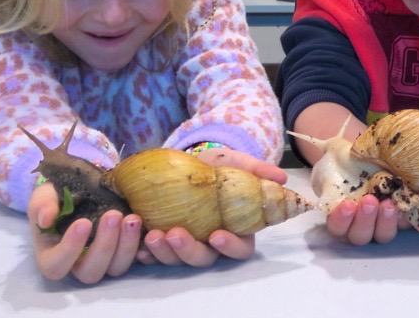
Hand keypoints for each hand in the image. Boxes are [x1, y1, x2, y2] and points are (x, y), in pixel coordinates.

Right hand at [28, 183, 142, 282]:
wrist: (82, 188)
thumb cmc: (58, 196)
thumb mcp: (45, 195)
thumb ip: (42, 205)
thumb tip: (47, 218)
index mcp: (53, 255)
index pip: (56, 266)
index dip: (69, 250)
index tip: (83, 222)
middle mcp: (79, 264)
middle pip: (91, 272)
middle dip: (104, 245)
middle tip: (113, 215)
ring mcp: (105, 261)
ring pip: (117, 268)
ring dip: (127, 244)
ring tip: (133, 218)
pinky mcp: (126, 253)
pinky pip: (138, 260)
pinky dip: (145, 248)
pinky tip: (150, 230)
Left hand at [134, 147, 288, 265]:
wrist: (179, 159)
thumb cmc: (213, 165)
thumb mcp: (234, 162)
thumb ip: (256, 169)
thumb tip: (281, 179)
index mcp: (234, 228)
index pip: (240, 249)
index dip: (231, 247)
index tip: (217, 235)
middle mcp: (208, 241)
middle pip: (204, 259)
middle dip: (188, 251)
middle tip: (174, 234)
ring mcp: (183, 243)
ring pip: (176, 260)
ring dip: (164, 253)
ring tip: (151, 235)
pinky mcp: (159, 241)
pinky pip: (152, 256)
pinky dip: (144, 254)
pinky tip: (137, 245)